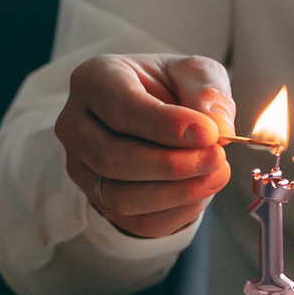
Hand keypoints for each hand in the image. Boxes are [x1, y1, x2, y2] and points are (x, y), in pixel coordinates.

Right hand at [55, 54, 235, 238]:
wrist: (160, 119)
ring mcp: (81, 167)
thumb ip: (207, 91)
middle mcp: (75, 125)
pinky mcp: (98, 200)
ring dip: (175, 192)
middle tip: (217, 158)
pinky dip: (175, 212)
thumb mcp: (195, 73)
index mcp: (93, 79)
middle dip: (170, 164)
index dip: (164, 125)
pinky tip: (202, 191)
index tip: (209, 133)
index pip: (120, 107)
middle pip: (111, 157)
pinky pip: (134, 221)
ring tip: (217, 174)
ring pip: (119, 196)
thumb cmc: (172, 88)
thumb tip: (219, 127)